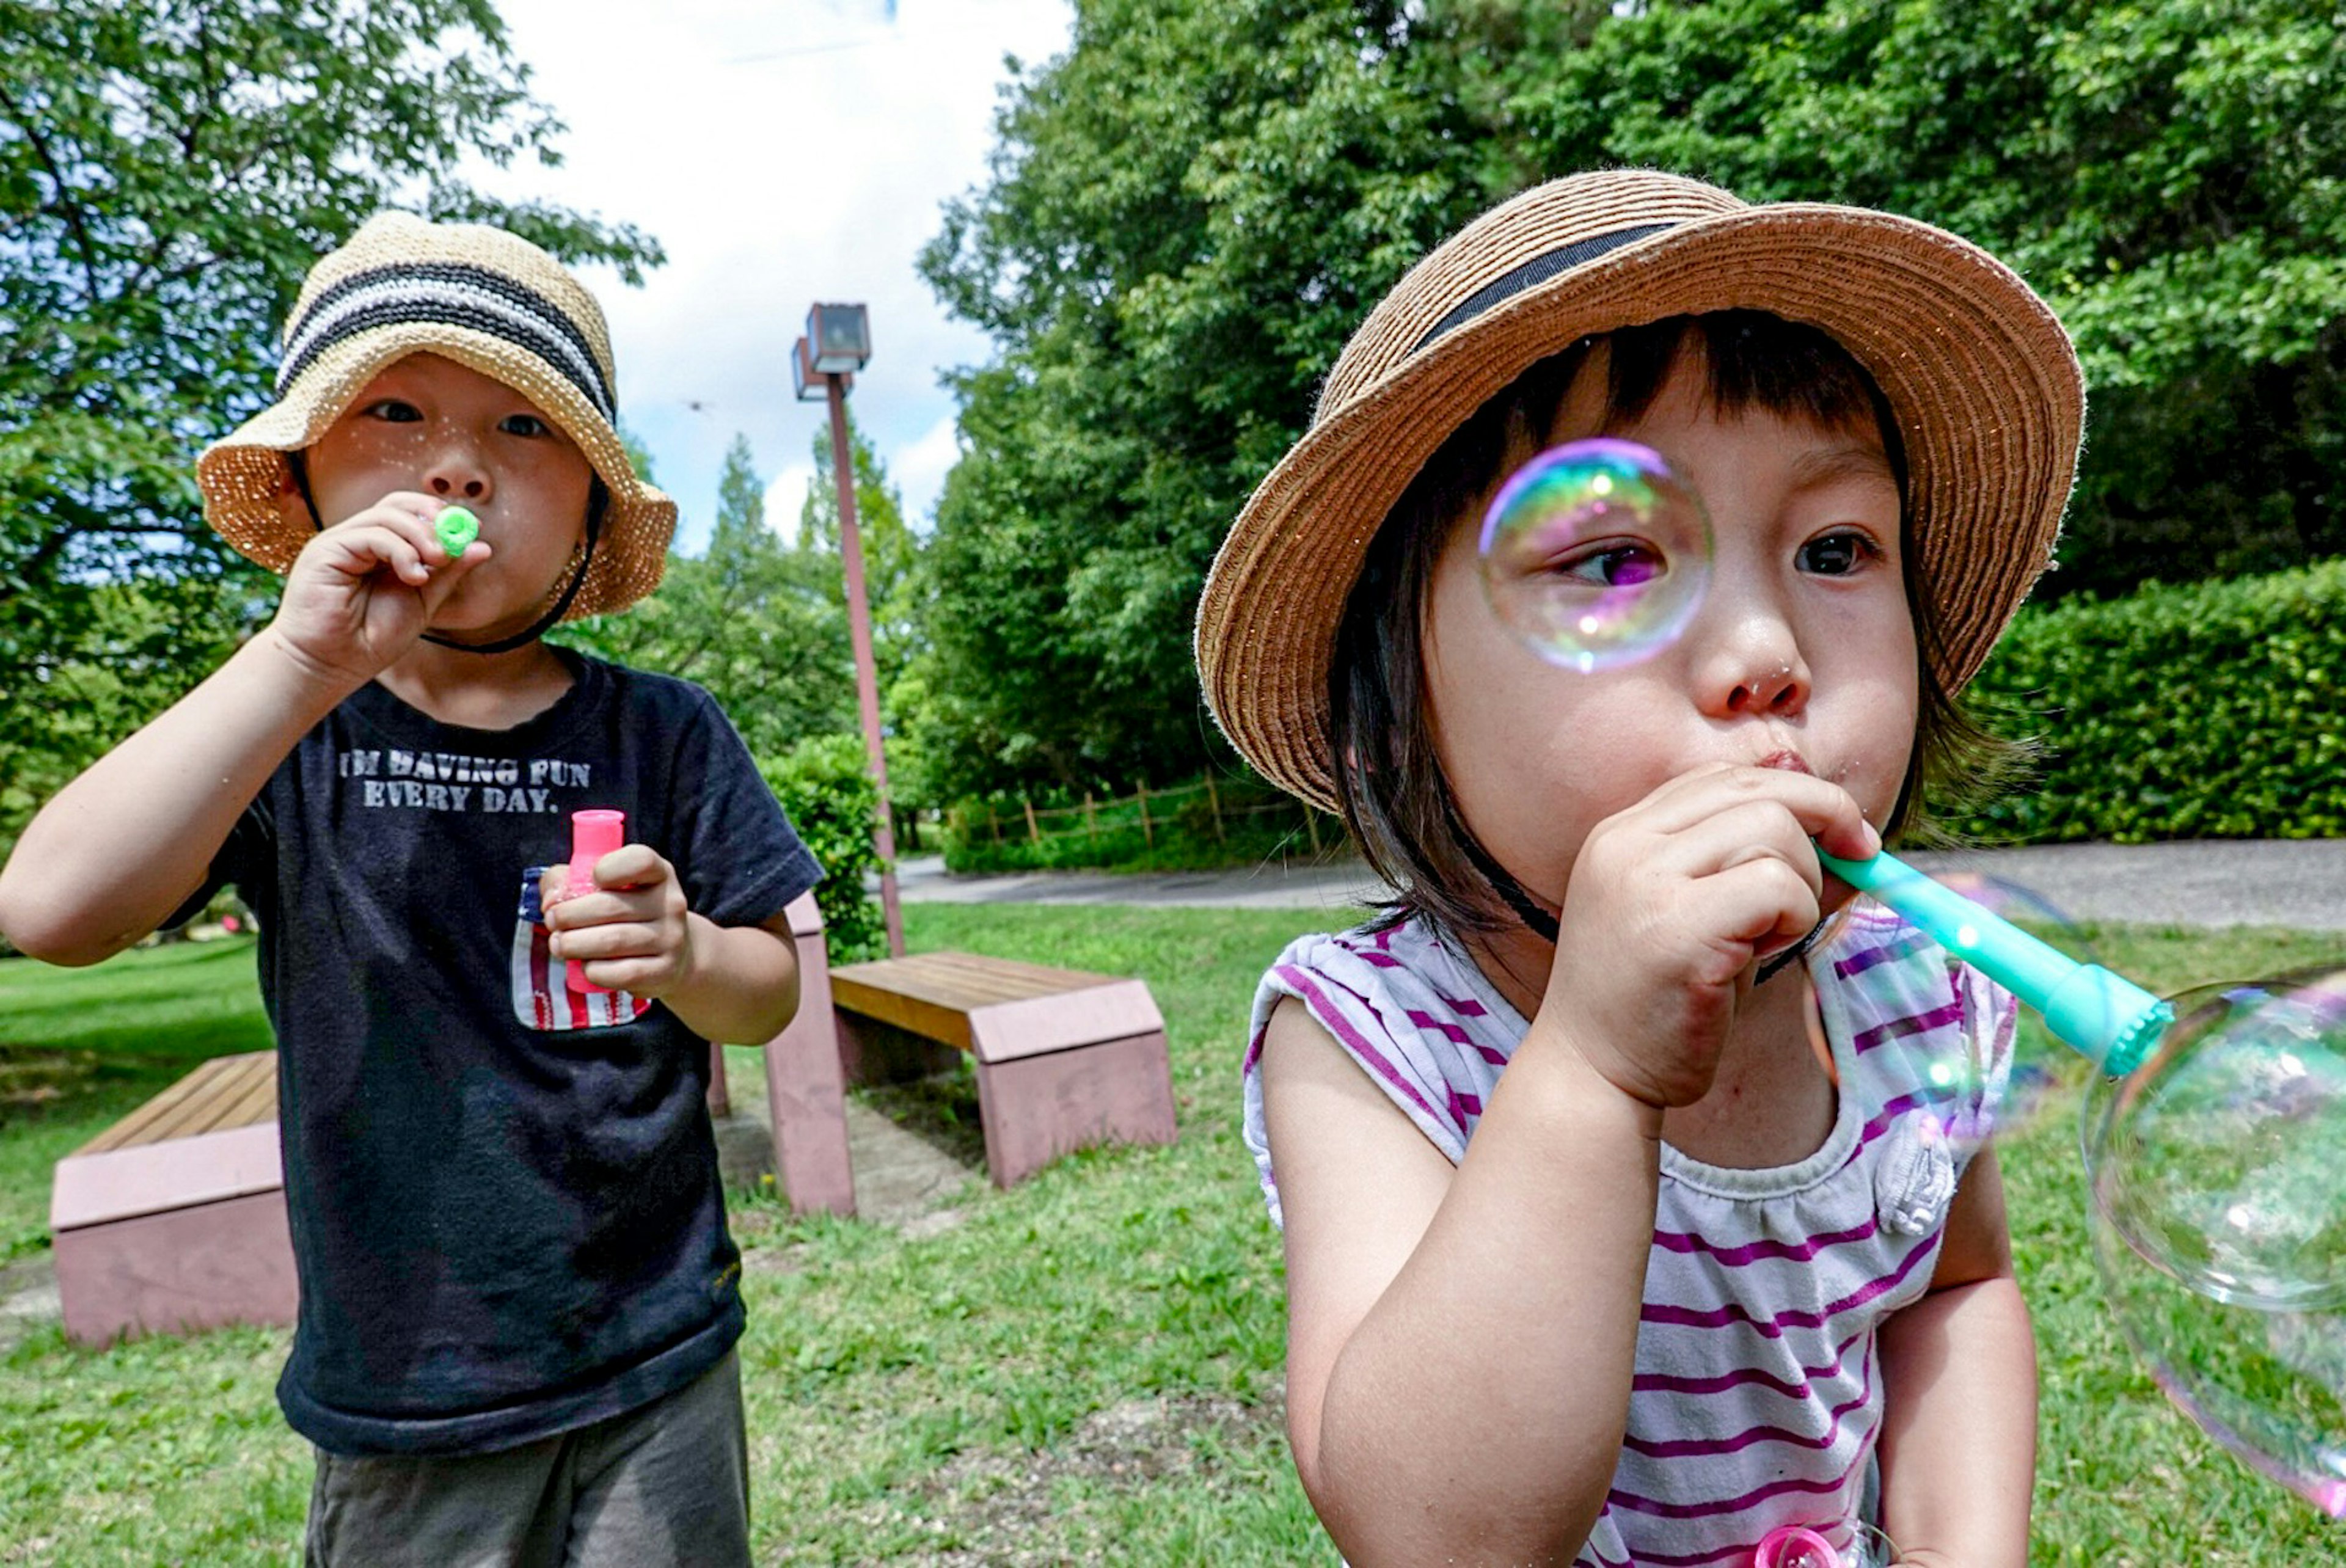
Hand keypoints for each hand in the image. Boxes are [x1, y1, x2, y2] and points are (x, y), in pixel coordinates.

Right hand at [263, 491, 489, 682]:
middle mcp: (358, 539)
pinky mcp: (326, 550)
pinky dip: (400, 550)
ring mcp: (340, 541)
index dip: (441, 516)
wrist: (331, 665)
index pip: (410, 512)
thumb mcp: (422, 602)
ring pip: (386, 515)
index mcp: (379, 548)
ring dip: (420, 536)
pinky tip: (415, 576)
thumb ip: (448, 573)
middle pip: (397, 504)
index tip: (472, 530)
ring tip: (435, 564)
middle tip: (453, 543)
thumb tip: (483, 547)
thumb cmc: (371, 639)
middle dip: (431, 518)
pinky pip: (371, 534)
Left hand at [542, 844, 696, 999]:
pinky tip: (586, 964)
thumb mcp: (605, 888)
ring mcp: (671, 939)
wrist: (671, 956)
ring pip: (611, 941)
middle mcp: (671, 904)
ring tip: (558, 944)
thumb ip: (568, 881)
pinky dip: (593, 970)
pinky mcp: (663, 971)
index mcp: (659, 874)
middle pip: (611, 906)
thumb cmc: (627, 914)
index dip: (610, 867)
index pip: (641, 861)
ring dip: (573, 944)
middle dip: (569, 915)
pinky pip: (618, 973)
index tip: (593, 879)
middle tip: (552, 921)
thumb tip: (550, 901)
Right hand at [1544, 763, 1879, 1110]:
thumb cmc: (1655, 1004)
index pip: (1725, 777)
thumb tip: (1847, 831)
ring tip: (1770, 937)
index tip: (1846, 836)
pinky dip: (1795, 917)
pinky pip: (1776, 887)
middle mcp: (1625, 844)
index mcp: (1622, 834)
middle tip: (1860, 861)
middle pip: (1758, 790)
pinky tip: (1763, 954)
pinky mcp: (1675, 929)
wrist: (1592, 1078)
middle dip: (1827, 820)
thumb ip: (1747, 865)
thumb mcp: (1697, 914)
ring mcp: (1643, 882)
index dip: (1799, 794)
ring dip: (1802, 885)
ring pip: (1773, 830)